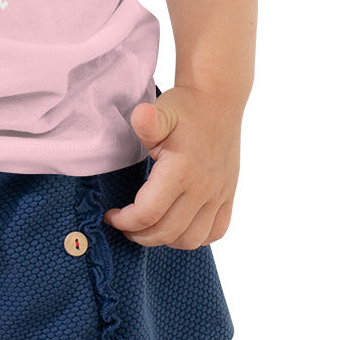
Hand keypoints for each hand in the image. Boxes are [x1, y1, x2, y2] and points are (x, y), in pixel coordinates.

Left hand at [103, 86, 240, 248]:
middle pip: (167, 232)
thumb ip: (147, 121)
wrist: (218, 99)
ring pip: (192, 239)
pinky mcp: (228, 194)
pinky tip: (177, 227)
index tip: (111, 216)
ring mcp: (219, 194)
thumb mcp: (161, 110)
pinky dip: (195, 237)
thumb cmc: (185, 106)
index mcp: (182, 171)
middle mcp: (203, 188)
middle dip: (140, 235)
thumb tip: (141, 116)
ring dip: (166, 240)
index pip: (149, 213)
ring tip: (148, 228)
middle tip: (124, 226)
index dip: (125, 221)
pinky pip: (216, 231)